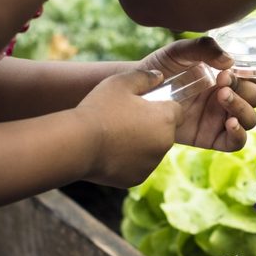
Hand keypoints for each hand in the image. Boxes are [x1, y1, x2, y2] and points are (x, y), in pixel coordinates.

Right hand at [76, 68, 182, 187]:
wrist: (78, 143)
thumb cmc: (100, 109)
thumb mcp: (120, 82)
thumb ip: (144, 77)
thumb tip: (159, 76)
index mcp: (166, 119)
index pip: (176, 111)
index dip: (160, 106)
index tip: (143, 105)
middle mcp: (165, 143)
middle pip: (164, 131)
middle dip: (150, 125)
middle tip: (124, 119)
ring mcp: (151, 163)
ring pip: (151, 150)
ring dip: (140, 143)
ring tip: (114, 135)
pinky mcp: (137, 178)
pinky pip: (137, 165)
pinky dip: (128, 160)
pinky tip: (110, 151)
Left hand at [136, 38, 255, 150]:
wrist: (140, 92)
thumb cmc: (162, 68)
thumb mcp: (181, 51)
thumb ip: (203, 48)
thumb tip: (229, 61)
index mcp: (229, 75)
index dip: (254, 73)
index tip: (235, 67)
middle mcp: (229, 96)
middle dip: (244, 88)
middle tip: (222, 80)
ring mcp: (221, 118)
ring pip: (251, 119)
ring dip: (242, 108)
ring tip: (221, 96)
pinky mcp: (211, 137)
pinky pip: (236, 142)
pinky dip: (239, 134)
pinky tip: (229, 122)